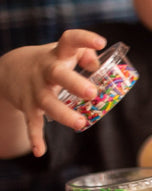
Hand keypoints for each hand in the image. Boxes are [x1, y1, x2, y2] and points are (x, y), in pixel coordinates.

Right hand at [0, 29, 106, 156]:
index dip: (84, 39)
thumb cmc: (51, 62)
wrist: (10, 70)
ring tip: (81, 123)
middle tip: (92, 93)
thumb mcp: (64, 53)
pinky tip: (40, 151)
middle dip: (75, 83)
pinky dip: (35, 137)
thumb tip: (99, 66)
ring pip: (48, 102)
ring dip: (63, 114)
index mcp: (57, 55)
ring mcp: (36, 90)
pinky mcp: (29, 107)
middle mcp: (46, 71)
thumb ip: (85, 55)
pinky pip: (32, 123)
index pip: (69, 41)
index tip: (101, 42)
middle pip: (58, 75)